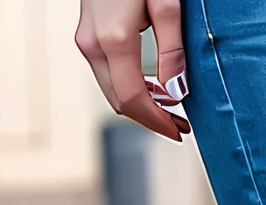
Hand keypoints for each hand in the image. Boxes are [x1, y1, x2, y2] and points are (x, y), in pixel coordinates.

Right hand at [76, 0, 189, 141]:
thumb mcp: (166, 3)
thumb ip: (172, 49)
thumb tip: (176, 93)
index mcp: (114, 40)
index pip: (134, 99)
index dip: (157, 122)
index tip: (179, 131)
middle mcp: (93, 44)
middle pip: (119, 101)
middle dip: (150, 119)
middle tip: (179, 125)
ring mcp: (86, 39)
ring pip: (111, 89)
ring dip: (139, 104)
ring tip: (169, 109)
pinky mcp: (86, 33)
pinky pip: (106, 73)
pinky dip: (128, 86)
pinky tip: (151, 87)